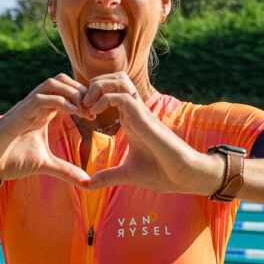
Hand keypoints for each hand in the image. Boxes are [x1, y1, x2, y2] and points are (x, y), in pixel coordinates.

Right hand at [0, 74, 91, 187]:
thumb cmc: (9, 159)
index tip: (95, 116)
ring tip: (84, 110)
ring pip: (52, 83)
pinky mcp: (18, 114)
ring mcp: (26, 107)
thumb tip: (87, 182)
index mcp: (42, 112)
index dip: (83, 98)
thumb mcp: (44, 164)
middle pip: (62, 80)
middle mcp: (35, 105)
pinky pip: (40, 98)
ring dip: (72, 92)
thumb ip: (66, 170)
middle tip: (92, 110)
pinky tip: (72, 112)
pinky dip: (59, 101)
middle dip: (81, 91)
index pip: (66, 91)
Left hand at [82, 73, 221, 194]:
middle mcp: (135, 111)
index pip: (112, 91)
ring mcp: (140, 112)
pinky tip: (95, 113)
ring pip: (119, 80)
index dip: (93, 96)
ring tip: (87, 105)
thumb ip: (109, 176)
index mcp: (131, 119)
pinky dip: (104, 99)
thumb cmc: (162, 172)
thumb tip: (89, 185)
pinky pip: (122, 96)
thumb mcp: (128, 174)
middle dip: (93, 85)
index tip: (80, 114)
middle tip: (81, 105)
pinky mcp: (144, 117)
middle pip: (114, 77)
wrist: (183, 176)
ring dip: (99, 87)